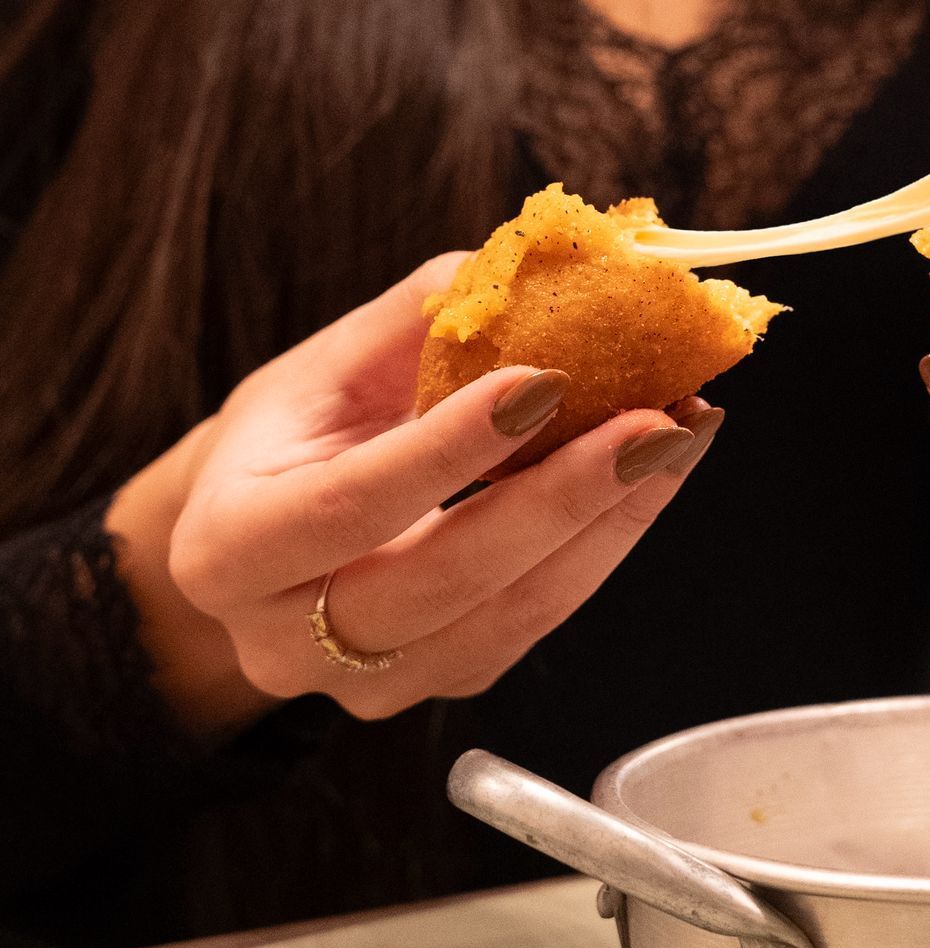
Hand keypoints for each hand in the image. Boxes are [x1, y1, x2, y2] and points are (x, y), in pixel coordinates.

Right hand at [115, 257, 718, 733]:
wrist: (272, 534)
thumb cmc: (298, 433)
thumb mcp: (331, 362)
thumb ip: (421, 316)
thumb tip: (531, 265)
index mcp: (230, 546)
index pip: (347, 505)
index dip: (448, 449)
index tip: (546, 382)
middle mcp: (285, 641)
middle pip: (441, 581)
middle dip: (562, 498)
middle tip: (657, 420)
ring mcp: (371, 679)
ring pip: (509, 615)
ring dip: (611, 521)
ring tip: (683, 430)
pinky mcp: (447, 682)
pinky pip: (539, 621)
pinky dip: (608, 542)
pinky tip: (658, 470)